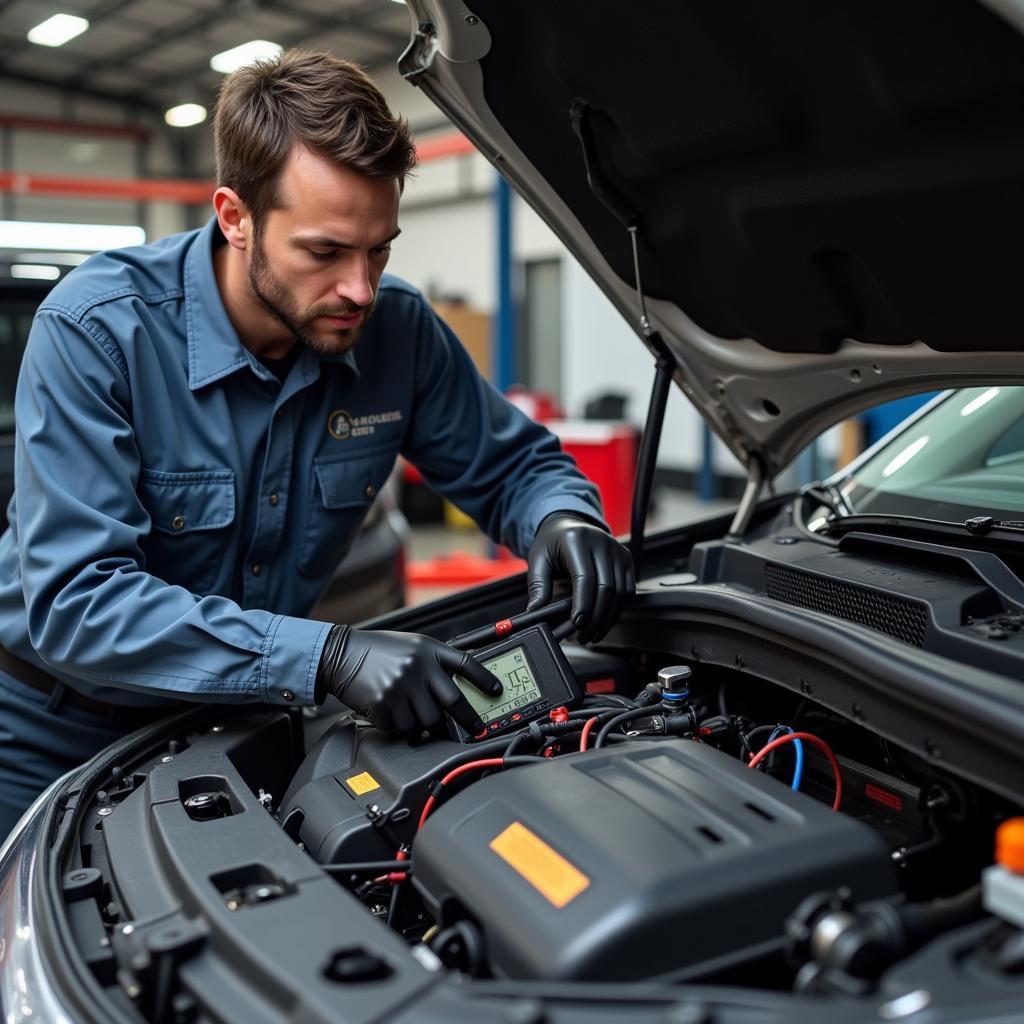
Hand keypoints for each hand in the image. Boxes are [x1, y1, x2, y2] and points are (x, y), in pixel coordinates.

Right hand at [316, 626, 502, 734]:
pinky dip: (399, 724)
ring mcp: (402, 687)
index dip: (484, 678)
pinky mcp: (385, 704)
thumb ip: (432, 663)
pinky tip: (390, 709)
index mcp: (428, 649)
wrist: (341, 654)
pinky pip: (402, 727)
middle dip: (469, 719)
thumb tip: (455, 688)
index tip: (496, 691)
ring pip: (428, 720)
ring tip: (410, 709)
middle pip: (453, 700)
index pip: (464, 663)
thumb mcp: (411, 646)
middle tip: (476, 728)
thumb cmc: (377, 650)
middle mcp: (418, 667)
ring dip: (424, 722)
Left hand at [526, 513, 634, 643]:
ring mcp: (617, 550)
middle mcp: (601, 542)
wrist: (568, 524)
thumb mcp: (538, 560)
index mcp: (576, 540)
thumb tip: (536, 612)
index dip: (583, 604)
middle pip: (606, 588)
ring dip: (608, 618)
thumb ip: (538, 586)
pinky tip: (604, 620)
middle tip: (583, 636)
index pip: (585, 577)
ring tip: (593, 633)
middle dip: (596, 617)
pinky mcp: (626, 558)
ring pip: (620, 592)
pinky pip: (628, 589)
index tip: (577, 624)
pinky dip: (618, 609)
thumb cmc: (552, 542)